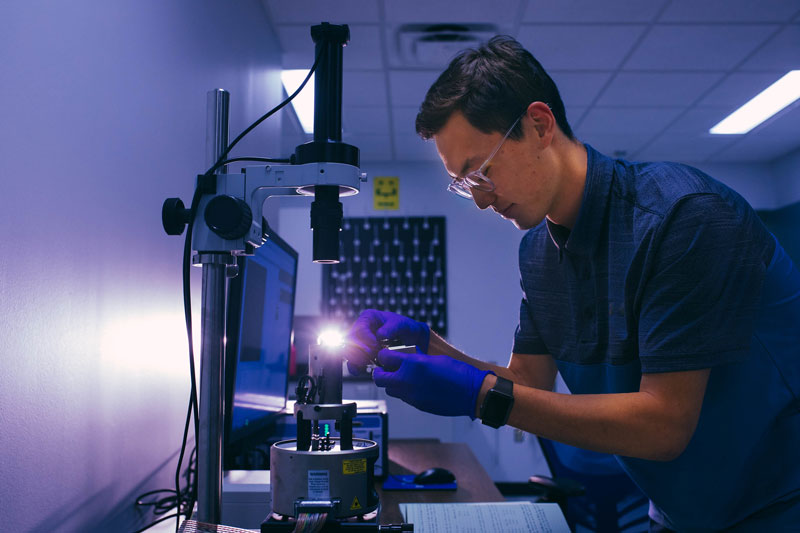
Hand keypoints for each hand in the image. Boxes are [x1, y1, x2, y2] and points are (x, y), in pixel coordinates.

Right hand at [345, 309, 429, 374]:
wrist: (410, 340)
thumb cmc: (406, 328)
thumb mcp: (402, 325)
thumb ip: (392, 328)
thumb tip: (380, 335)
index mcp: (368, 317)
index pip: (360, 329)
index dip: (366, 339)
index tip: (376, 347)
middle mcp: (361, 328)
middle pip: (350, 340)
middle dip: (359, 351)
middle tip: (371, 358)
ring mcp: (360, 341)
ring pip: (349, 350)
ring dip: (355, 359)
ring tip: (366, 364)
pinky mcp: (361, 353)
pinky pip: (352, 360)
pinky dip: (354, 366)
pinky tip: (358, 370)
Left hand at [372, 348, 492, 417]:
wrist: (471, 392)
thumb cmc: (457, 372)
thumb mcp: (433, 357)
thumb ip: (414, 359)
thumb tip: (402, 359)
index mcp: (412, 364)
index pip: (384, 358)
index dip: (383, 355)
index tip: (386, 355)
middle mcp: (407, 381)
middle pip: (379, 378)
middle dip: (381, 372)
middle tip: (387, 368)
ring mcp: (411, 395)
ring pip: (389, 390)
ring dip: (391, 383)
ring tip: (402, 377)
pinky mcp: (417, 405)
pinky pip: (403, 397)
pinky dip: (404, 391)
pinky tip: (415, 386)